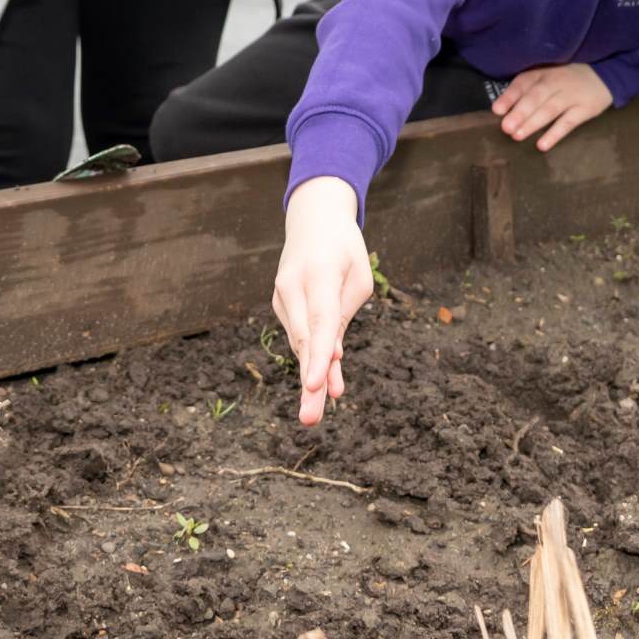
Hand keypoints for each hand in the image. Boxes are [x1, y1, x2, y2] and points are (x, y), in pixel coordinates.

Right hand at [272, 177, 373, 426]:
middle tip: (309, 420)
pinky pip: (299, 335)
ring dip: (309, 377)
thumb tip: (331, 356)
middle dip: (309, 383)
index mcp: (320, 273)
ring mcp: (281, 294)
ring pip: (300, 342)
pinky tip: (319, 383)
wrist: (313, 218)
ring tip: (313, 415)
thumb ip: (343, 315)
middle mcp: (293, 285)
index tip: (315, 386)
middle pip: (304, 341)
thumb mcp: (358, 277)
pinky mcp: (280, 302)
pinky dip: (310, 357)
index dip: (318, 356)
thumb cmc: (344, 248)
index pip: (320, 322)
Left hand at [491, 62, 611, 150]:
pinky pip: (568, 123)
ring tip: (517, 136)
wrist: (605, 73)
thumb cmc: (566, 77)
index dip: (510, 96)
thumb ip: (527, 88)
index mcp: (542, 72)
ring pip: (549, 110)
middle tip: (506, 127)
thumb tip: (501, 109)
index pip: (523, 83)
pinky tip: (542, 145)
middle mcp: (555, 82)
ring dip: (532, 123)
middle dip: (520, 113)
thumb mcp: (547, 74)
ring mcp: (571, 96)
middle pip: (536, 97)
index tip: (497, 110)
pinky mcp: (585, 109)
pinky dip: (555, 134)